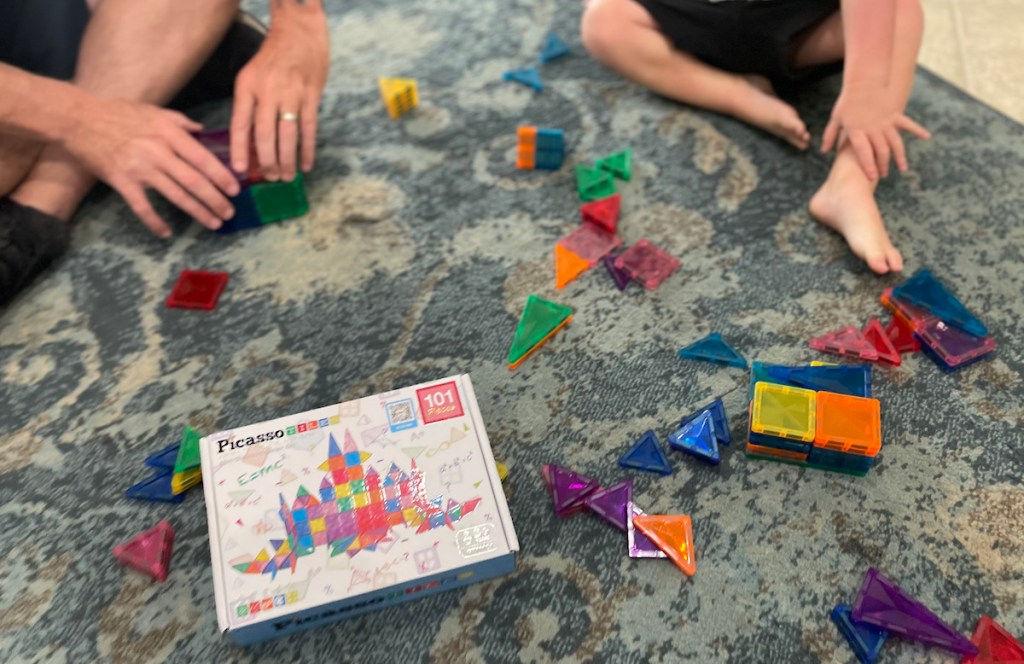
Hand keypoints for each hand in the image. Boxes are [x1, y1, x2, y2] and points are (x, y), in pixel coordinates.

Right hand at [62, 97, 238, 236]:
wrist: (78, 118)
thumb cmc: (118, 112)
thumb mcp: (153, 111)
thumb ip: (181, 121)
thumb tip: (203, 130)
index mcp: (168, 133)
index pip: (202, 158)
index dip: (221, 176)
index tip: (235, 190)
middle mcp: (158, 151)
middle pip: (194, 181)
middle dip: (215, 200)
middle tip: (229, 213)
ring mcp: (139, 168)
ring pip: (175, 195)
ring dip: (197, 211)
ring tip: (213, 223)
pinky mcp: (121, 181)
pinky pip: (142, 207)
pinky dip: (155, 221)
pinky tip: (167, 233)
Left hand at [229, 7, 328, 181]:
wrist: (299, 32)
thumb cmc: (273, 58)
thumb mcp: (252, 77)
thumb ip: (250, 106)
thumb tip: (250, 143)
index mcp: (247, 86)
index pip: (240, 123)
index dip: (239, 149)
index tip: (239, 169)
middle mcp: (267, 91)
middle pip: (265, 133)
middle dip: (266, 160)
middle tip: (269, 178)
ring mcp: (291, 93)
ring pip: (287, 134)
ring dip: (287, 159)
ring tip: (286, 176)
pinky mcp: (311, 95)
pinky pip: (309, 128)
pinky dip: (308, 149)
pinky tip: (307, 164)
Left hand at [822, 84, 930, 179]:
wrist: (863, 82)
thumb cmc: (847, 102)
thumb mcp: (836, 119)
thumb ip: (830, 135)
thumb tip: (824, 151)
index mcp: (857, 130)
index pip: (863, 152)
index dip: (868, 165)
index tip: (872, 178)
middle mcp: (873, 128)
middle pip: (881, 151)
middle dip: (882, 165)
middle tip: (883, 176)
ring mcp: (886, 122)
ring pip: (895, 143)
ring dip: (899, 156)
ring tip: (902, 168)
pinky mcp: (895, 115)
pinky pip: (908, 124)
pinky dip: (918, 129)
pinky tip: (927, 137)